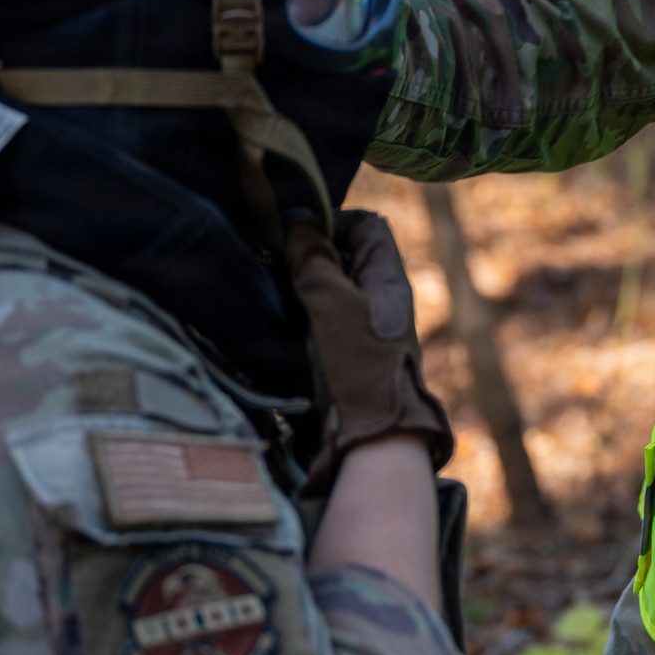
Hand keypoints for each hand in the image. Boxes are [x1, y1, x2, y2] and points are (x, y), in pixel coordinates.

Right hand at [285, 209, 453, 491]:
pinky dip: (298, 312)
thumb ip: (313, 258)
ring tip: (267, 283)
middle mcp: (379, 297)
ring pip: (329, 287)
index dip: (334, 219)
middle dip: (308, 251)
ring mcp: (362, 327)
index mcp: (387, 277)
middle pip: (344, 256)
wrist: (371, 435)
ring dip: (298, 283)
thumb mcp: (331, 302)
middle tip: (271, 256)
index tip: (296, 229)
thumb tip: (297, 221)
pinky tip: (273, 316)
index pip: (367, 226)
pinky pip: (320, 319)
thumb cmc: (357, 363)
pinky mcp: (345, 354)